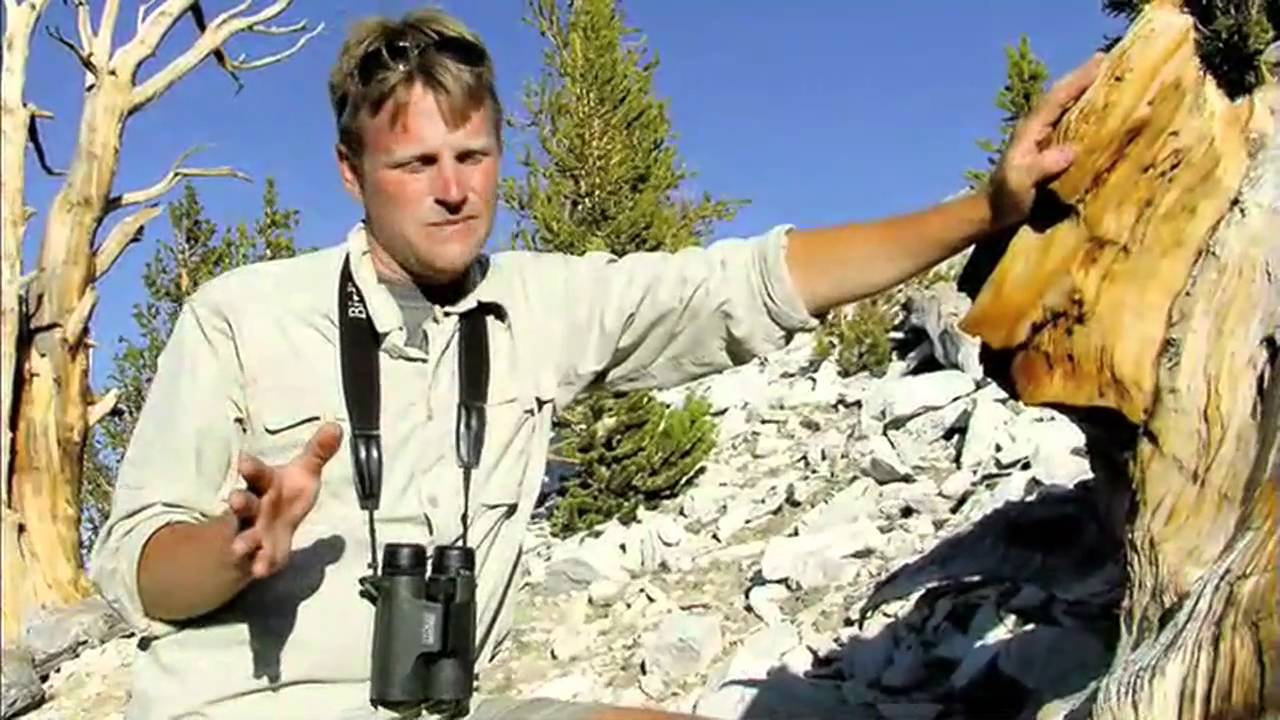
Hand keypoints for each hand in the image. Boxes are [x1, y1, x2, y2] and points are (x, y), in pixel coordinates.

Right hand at [227, 422, 342, 578]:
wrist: (270, 526)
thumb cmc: (285, 494)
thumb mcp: (304, 472)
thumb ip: (318, 452)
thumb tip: (336, 427)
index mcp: (265, 483)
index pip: (257, 473)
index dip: (251, 467)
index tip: (244, 462)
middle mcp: (255, 507)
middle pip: (244, 502)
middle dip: (240, 501)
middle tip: (235, 500)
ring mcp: (254, 531)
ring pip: (245, 534)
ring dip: (243, 540)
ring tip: (238, 547)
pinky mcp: (262, 553)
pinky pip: (259, 560)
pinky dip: (260, 564)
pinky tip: (260, 571)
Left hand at [988, 52, 1105, 229]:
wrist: (994, 212)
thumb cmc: (1006, 199)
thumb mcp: (1020, 184)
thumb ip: (1040, 167)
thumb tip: (1071, 152)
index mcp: (1030, 130)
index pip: (1056, 98)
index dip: (1077, 80)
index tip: (1099, 62)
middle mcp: (1035, 128)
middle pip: (1061, 95)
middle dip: (1082, 77)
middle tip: (1107, 58)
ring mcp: (1041, 137)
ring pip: (1064, 105)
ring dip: (1083, 89)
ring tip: (1107, 75)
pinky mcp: (1047, 149)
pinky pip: (1067, 121)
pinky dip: (1082, 110)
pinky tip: (1097, 108)